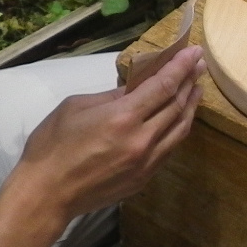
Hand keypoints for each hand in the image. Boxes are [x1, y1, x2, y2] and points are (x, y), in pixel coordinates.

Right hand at [2, 46, 205, 226]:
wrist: (47, 194)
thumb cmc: (52, 145)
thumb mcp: (76, 106)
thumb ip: (110, 96)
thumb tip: (134, 88)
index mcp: (123, 117)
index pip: (163, 86)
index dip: (181, 67)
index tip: (194, 52)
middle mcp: (142, 139)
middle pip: (176, 106)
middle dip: (189, 81)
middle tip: (199, 65)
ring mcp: (146, 162)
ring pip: (179, 130)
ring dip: (190, 106)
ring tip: (196, 89)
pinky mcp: (144, 179)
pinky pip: (169, 149)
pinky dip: (178, 129)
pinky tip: (179, 119)